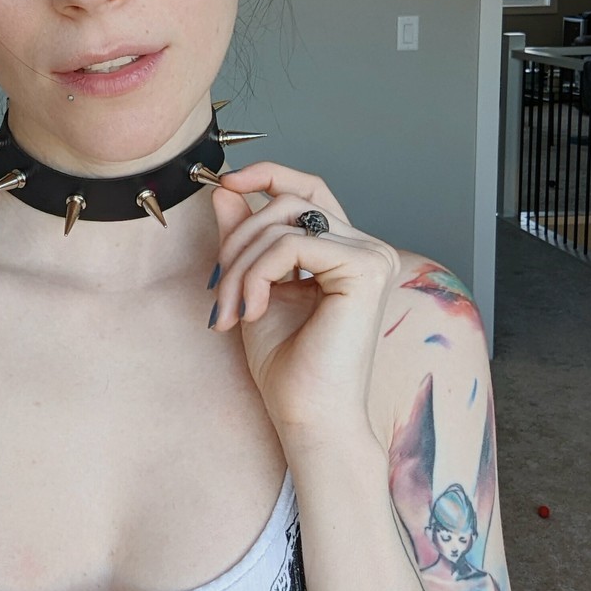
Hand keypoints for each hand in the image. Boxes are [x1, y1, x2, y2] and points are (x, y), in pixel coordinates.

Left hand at [207, 161, 400, 443]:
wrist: (307, 416)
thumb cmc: (286, 364)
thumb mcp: (253, 285)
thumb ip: (244, 237)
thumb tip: (225, 190)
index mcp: (345, 251)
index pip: (308, 190)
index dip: (268, 175)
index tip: (226, 183)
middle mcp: (367, 247)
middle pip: (289, 201)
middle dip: (239, 238)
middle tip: (218, 287)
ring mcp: (372, 255)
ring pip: (284, 222)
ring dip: (242, 264)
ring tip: (231, 309)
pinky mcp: (366, 269)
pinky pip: (291, 245)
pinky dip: (258, 274)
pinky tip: (253, 311)